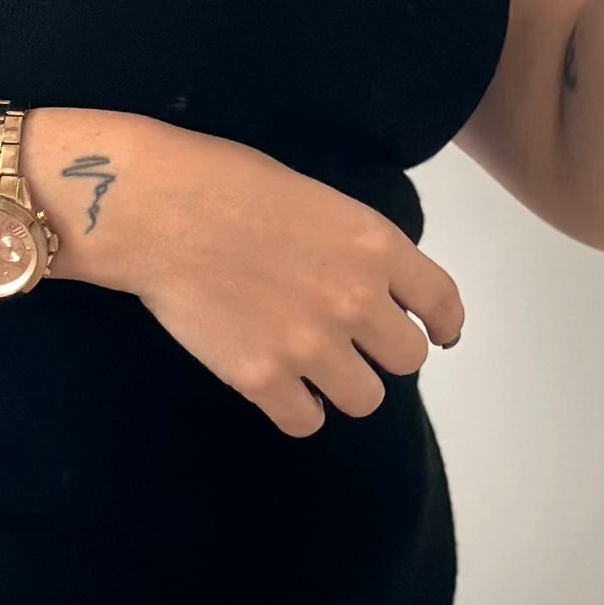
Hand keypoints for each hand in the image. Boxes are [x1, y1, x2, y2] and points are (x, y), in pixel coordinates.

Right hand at [26, 111, 463, 438]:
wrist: (158, 209)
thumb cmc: (229, 183)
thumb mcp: (318, 199)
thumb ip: (356, 247)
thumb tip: (372, 285)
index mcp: (376, 246)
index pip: (442, 301)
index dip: (445, 324)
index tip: (441, 335)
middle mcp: (357, 302)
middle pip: (408, 359)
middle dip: (383, 352)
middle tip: (352, 341)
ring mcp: (312, 346)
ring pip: (365, 400)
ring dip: (343, 385)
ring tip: (312, 365)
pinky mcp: (263, 379)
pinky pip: (306, 421)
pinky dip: (296, 408)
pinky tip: (279, 385)